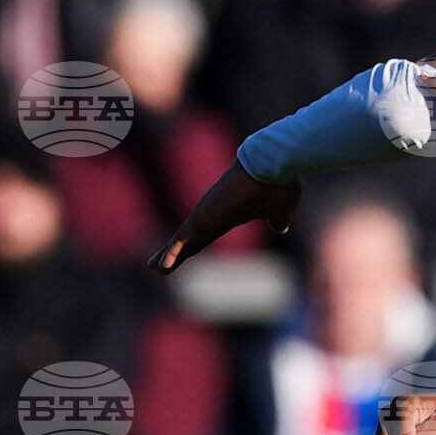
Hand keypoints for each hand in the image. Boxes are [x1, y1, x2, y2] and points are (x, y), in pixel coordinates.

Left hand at [154, 158, 299, 272]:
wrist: (272, 167)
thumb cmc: (278, 185)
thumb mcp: (280, 210)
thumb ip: (277, 219)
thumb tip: (281, 227)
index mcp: (232, 216)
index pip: (210, 235)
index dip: (199, 245)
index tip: (188, 253)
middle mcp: (217, 215)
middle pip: (193, 240)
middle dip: (178, 253)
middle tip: (161, 264)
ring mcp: (207, 215)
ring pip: (183, 240)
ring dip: (169, 255)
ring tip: (154, 267)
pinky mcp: (202, 216)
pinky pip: (183, 239)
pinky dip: (172, 252)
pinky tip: (160, 265)